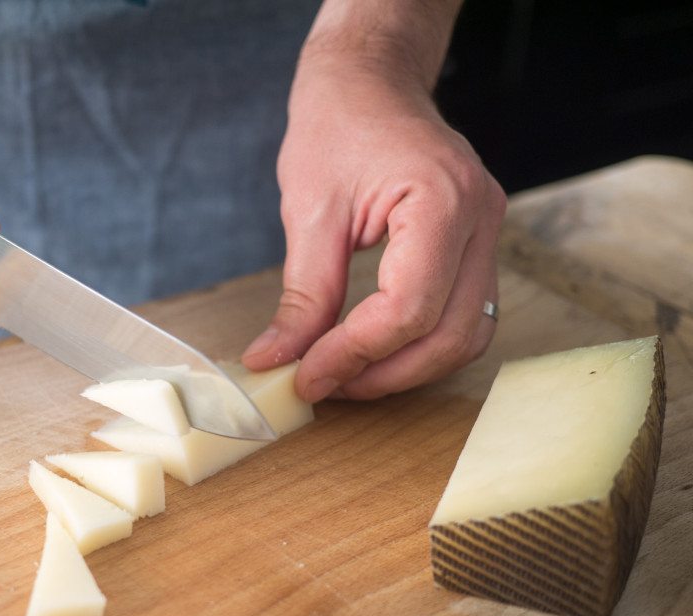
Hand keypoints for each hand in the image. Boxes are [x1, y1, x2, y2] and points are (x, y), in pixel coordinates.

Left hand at [242, 47, 505, 401]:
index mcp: (442, 200)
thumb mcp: (309, 210)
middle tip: (323, 384)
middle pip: (449, 334)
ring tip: (344, 374)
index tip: (304, 376)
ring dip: (406, 369)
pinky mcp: (477, 245)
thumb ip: (303, 295)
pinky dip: (421, 345)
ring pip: (467, 335)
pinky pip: (464, 316)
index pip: (409, 309)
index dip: (353, 355)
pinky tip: (373, 350)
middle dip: (382, 373)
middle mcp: (481, 220)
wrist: (370, 82)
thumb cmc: (338, 124)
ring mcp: (489, 233)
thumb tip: (276, 360)